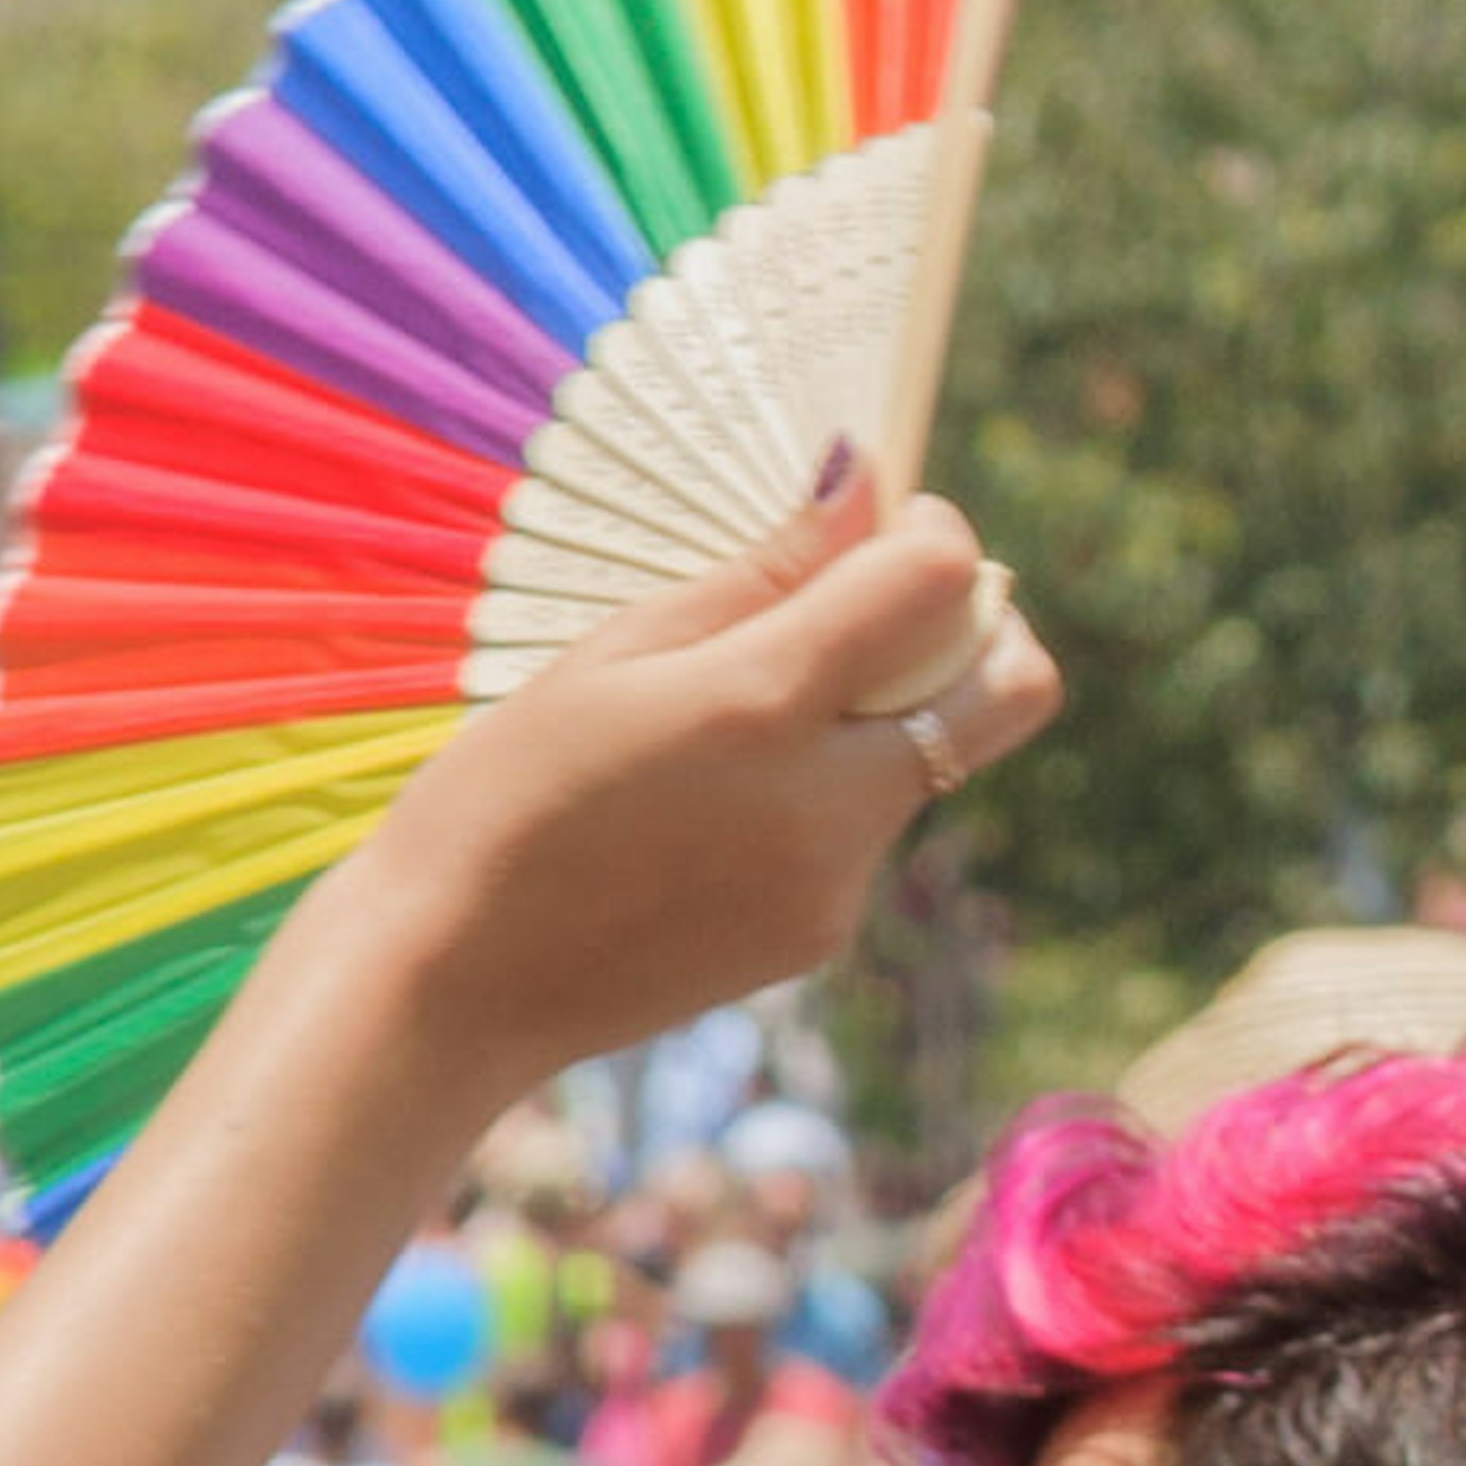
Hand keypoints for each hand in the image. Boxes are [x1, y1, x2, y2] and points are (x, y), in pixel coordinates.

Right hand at [345, 462, 1059, 1094]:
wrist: (451, 984)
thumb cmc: (504, 794)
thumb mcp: (616, 654)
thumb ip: (761, 575)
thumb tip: (865, 481)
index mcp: (764, 706)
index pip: (941, 582)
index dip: (933, 531)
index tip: (881, 522)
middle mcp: (829, 802)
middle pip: (1014, 689)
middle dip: (983, 626)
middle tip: (885, 607)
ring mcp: (836, 885)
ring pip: (936, 759)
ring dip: (887, 712)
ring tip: (741, 718)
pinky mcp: (820, 939)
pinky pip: (868, 831)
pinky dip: (831, 789)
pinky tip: (711, 803)